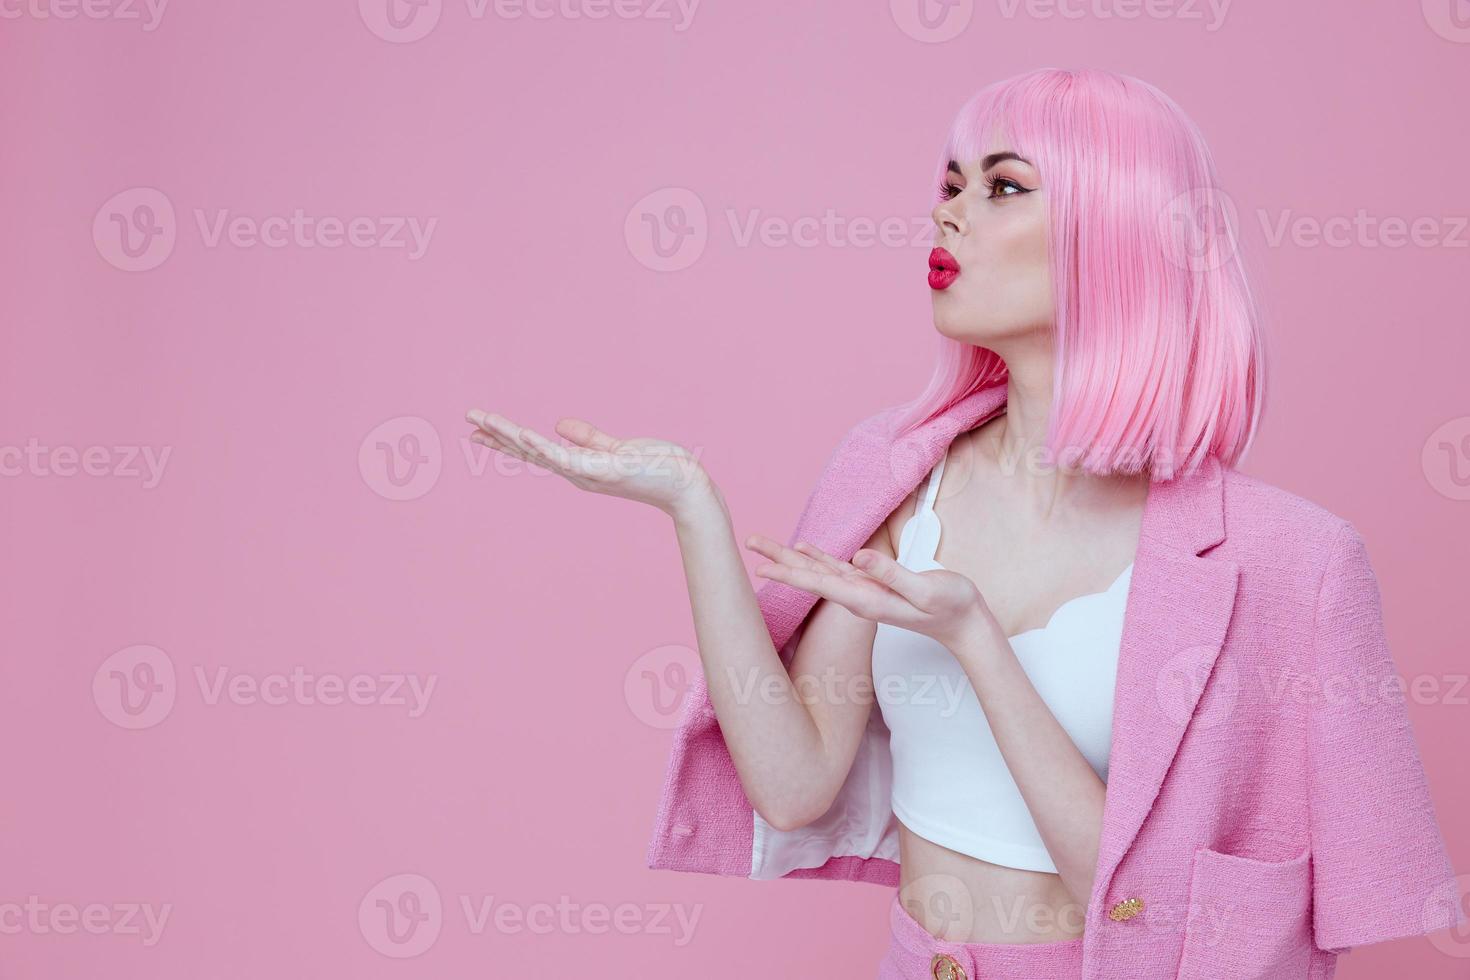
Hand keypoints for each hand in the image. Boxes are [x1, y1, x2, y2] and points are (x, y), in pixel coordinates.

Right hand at [465, 409, 711, 516]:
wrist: (686, 487)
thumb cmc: (657, 468)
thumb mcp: (617, 448)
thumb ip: (588, 437)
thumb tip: (558, 425)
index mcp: (579, 465)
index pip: (535, 448)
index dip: (506, 437)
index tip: (480, 426)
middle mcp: (577, 472)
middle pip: (528, 450)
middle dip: (496, 435)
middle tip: (467, 419)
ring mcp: (588, 473)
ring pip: (540, 452)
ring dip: (509, 435)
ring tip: (482, 421)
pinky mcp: (604, 470)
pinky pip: (567, 457)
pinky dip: (543, 446)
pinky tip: (522, 434)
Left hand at [743, 535, 1000, 652]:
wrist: (964, 623)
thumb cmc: (951, 606)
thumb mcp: (925, 589)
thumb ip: (892, 575)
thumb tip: (859, 558)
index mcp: (866, 599)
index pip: (819, 583)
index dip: (790, 573)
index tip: (761, 565)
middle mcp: (858, 597)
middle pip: (810, 576)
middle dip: (779, 561)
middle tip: (749, 542)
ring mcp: (863, 591)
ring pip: (819, 572)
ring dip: (791, 559)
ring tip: (764, 546)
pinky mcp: (873, 584)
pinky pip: (837, 569)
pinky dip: (818, 558)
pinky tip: (803, 550)